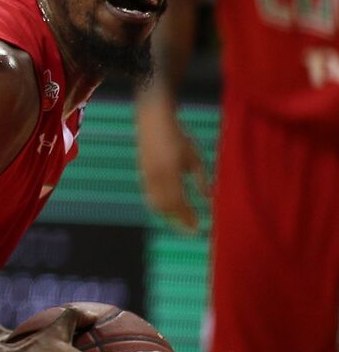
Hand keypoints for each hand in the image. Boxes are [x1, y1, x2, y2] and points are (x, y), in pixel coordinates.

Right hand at [136, 102, 208, 231]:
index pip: (179, 202)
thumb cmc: (177, 137)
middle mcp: (156, 177)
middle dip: (179, 221)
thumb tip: (209, 198)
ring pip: (156, 204)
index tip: (199, 227)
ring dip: (169, 216)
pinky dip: (160, 207)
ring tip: (182, 222)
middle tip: (192, 229)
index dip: (188, 217)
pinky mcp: (142, 175)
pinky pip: (150, 197)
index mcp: (171, 171)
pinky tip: (170, 210)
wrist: (153, 122)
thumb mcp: (194, 157)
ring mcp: (146, 177)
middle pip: (166, 208)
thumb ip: (201, 179)